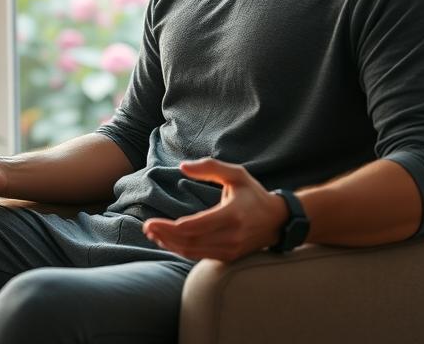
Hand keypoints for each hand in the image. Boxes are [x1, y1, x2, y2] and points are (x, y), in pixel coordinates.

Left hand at [141, 158, 288, 260]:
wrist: (277, 221)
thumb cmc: (253, 194)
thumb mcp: (236, 174)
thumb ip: (209, 168)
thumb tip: (182, 166)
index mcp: (232, 215)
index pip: (195, 226)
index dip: (170, 227)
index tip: (151, 222)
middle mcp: (231, 236)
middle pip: (189, 241)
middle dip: (165, 236)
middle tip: (146, 228)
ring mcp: (230, 250)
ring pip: (193, 252)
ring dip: (170, 245)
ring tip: (153, 234)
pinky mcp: (228, 258)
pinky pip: (199, 256)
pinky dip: (181, 250)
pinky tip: (169, 241)